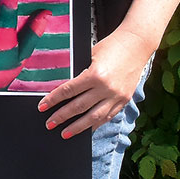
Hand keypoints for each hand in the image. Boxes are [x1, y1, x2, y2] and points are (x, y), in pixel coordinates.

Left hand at [38, 26, 152, 138]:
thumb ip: (80, 72)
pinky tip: (86, 129)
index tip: (42, 107)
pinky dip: (95, 124)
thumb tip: (65, 88)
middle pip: (79, 107)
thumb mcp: (90, 56)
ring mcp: (117, 96)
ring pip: (94, 117)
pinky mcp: (124, 100)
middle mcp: (106, 88)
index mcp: (95, 74)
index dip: (53, 100)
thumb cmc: (110, 46)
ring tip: (65, 133)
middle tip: (49, 123)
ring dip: (78, 127)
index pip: (69, 91)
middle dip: (62, 117)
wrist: (136, 45)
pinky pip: (108, 116)